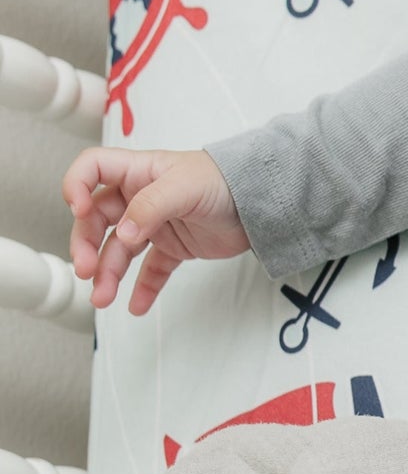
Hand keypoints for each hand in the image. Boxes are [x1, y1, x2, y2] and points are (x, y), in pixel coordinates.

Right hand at [63, 145, 247, 314]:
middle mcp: (140, 197)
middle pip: (97, 219)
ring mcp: (155, 224)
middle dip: (87, 244)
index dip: (77, 185)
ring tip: (103, 298)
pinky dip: (143, 288)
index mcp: (139, 171)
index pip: (93, 168)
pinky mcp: (174, 248)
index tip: (77, 210)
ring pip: (119, 250)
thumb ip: (151, 206)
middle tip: (87, 270)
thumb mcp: (186, 186)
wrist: (263, 203)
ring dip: (108, 273)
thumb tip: (123, 232)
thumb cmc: (226, 180)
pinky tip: (136, 305)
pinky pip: (151, 270)